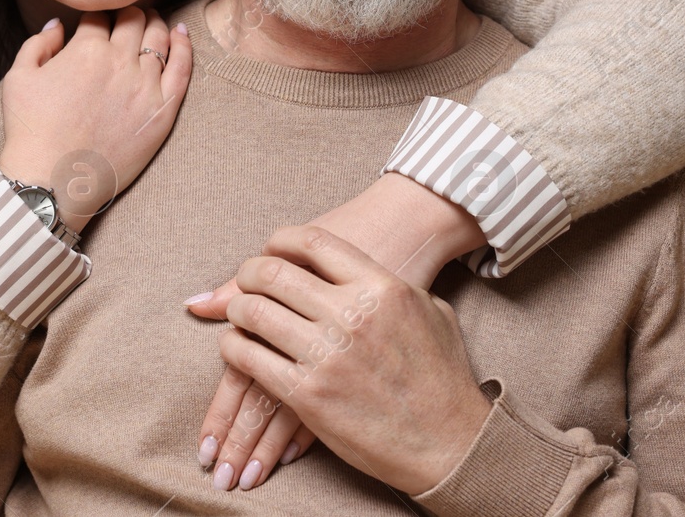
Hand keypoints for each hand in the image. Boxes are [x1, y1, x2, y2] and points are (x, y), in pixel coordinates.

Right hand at [0, 8, 190, 232]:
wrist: (53, 179)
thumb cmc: (31, 131)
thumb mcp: (18, 78)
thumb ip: (38, 43)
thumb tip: (58, 24)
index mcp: (85, 50)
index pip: (98, 16)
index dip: (95, 16)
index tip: (95, 23)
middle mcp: (119, 62)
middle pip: (132, 20)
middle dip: (128, 12)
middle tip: (127, 16)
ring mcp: (144, 86)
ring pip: (159, 38)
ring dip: (155, 23)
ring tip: (151, 21)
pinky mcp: (162, 111)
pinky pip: (182, 68)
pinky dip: (184, 45)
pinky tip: (181, 33)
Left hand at [215, 225, 491, 496]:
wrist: (449, 442)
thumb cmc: (443, 377)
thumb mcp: (429, 311)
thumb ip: (390, 285)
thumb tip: (360, 271)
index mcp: (381, 286)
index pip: (314, 242)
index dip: (282, 241)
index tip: (272, 248)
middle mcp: (351, 314)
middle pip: (274, 272)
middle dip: (250, 272)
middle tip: (246, 281)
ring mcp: (326, 355)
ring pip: (254, 312)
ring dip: (237, 309)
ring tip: (240, 313)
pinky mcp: (306, 395)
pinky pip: (249, 359)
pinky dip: (234, 348)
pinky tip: (238, 348)